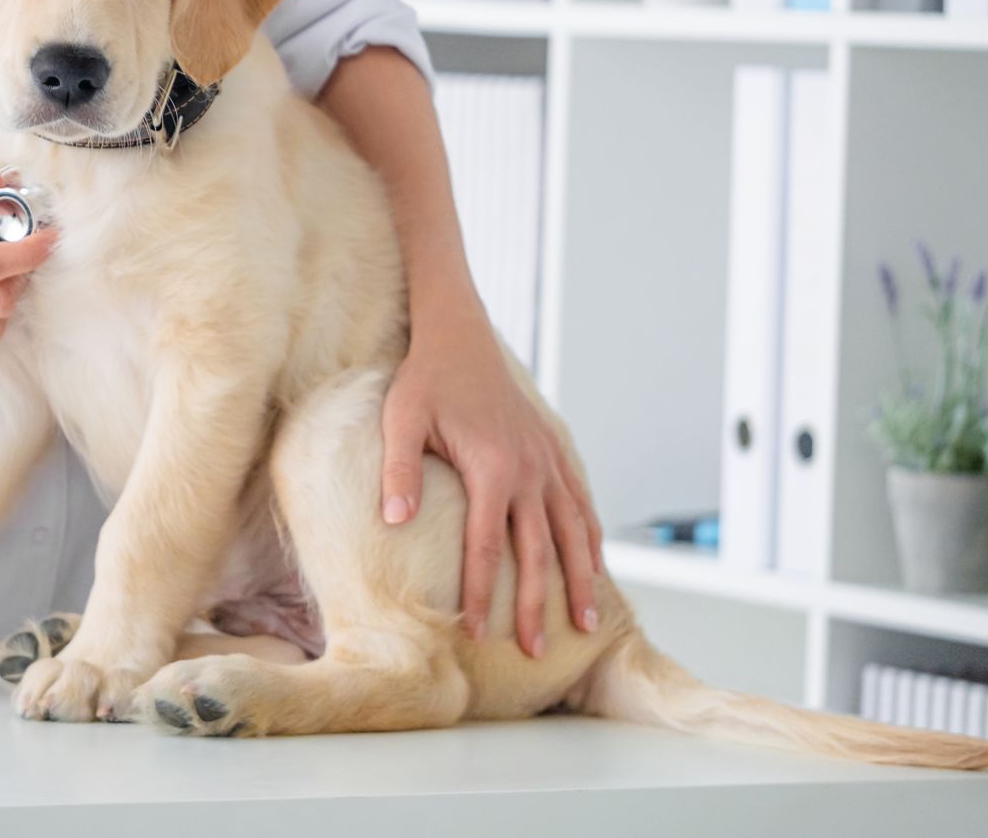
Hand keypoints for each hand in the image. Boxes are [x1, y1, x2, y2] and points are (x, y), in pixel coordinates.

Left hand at [380, 299, 603, 656]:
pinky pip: (580, 501)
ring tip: (586, 623)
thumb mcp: (402, 419)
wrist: (460, 334)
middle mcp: (529, 470)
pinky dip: (591, 536)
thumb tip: (394, 522)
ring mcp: (548, 460)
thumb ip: (400, 471)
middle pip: (539, 550)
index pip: (487, 546)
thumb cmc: (425, 379)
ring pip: (573, 530)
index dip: (482, 593)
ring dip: (580, 579)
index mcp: (492, 468)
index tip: (477, 633)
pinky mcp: (554, 449)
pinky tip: (594, 565)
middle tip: (537, 652)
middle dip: (539, 604)